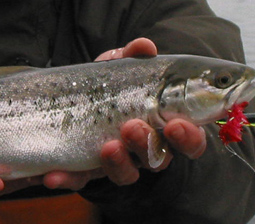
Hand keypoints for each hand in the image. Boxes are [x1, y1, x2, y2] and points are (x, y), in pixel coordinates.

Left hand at [0, 38, 206, 194]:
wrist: (76, 97)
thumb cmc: (111, 84)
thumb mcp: (120, 68)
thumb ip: (134, 57)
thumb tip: (145, 46)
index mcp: (163, 124)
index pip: (189, 139)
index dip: (189, 138)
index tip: (177, 124)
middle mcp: (146, 147)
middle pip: (160, 159)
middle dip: (149, 145)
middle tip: (134, 126)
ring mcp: (119, 160)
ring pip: (128, 174)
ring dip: (120, 163)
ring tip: (108, 145)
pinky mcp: (89, 170)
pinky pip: (82, 180)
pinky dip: (69, 178)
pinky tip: (55, 174)